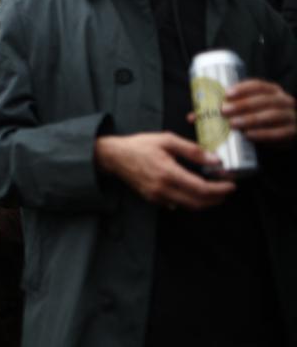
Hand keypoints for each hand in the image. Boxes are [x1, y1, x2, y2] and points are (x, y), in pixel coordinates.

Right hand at [95, 133, 234, 209]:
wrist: (114, 157)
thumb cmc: (140, 145)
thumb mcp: (167, 140)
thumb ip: (192, 150)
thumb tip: (215, 160)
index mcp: (168, 173)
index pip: (201, 188)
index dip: (219, 189)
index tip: (232, 185)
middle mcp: (163, 189)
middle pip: (197, 202)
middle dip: (216, 199)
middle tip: (227, 191)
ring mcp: (156, 197)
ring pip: (188, 206)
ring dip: (205, 202)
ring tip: (215, 193)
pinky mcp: (152, 199)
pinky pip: (176, 205)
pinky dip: (190, 201)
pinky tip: (195, 192)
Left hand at [222, 79, 295, 143]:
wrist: (279, 135)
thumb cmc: (259, 118)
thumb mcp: (249, 109)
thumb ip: (233, 106)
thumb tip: (204, 111)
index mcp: (273, 91)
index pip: (258, 85)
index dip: (242, 88)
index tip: (226, 94)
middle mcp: (284, 100)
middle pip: (264, 99)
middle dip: (243, 104)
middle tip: (224, 110)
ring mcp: (290, 116)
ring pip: (272, 115)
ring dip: (251, 119)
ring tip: (233, 124)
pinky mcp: (292, 131)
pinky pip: (279, 132)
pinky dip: (263, 134)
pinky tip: (248, 135)